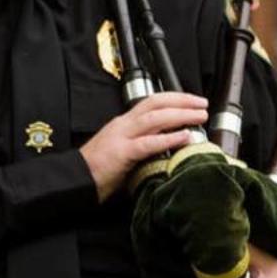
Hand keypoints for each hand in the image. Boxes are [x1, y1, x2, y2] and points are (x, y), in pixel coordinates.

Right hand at [78, 92, 207, 201]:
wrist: (74, 179)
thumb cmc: (97, 169)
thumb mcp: (123, 151)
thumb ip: (142, 145)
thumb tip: (167, 147)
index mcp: (123, 123)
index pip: (151, 102)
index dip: (174, 98)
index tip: (193, 101)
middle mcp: (123, 125)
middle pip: (155, 103)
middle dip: (181, 101)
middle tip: (202, 104)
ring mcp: (121, 137)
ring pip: (154, 118)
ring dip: (180, 115)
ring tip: (198, 116)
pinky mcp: (121, 153)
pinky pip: (148, 143)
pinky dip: (168, 139)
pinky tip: (184, 137)